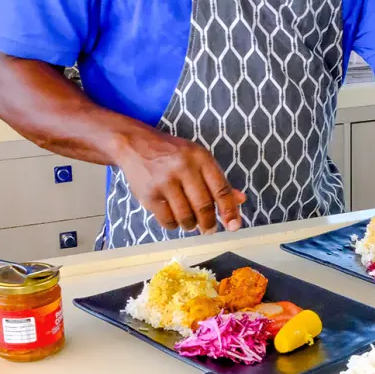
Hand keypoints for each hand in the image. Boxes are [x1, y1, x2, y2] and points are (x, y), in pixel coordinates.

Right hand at [113, 126, 245, 232]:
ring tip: (191, 222)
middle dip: (209, 223)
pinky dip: (174, 225)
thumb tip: (239, 200)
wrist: (135, 144)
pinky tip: (175, 218)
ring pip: (185, 216)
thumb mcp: (198, 159)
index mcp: (200, 158)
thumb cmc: (172, 154)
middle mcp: (183, 168)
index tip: (234, 226)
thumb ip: (218, 180)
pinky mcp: (148, 194)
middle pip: (203, 206)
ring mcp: (164, 181)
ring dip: (191, 225)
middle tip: (209, 229)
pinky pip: (167, 220)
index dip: (229, 210)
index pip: (220, 189)